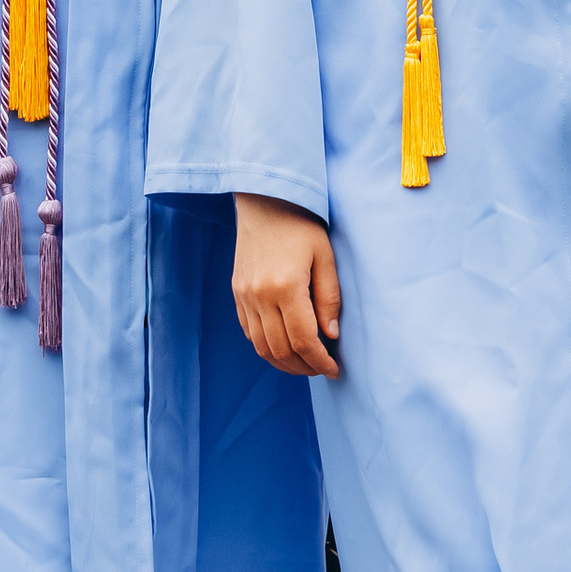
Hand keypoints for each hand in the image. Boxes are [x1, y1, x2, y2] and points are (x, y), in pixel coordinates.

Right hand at [234, 192, 340, 378]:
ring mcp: (244, 295)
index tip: (333, 369)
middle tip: (321, 369)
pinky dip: (266, 347)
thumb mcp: (325, 256)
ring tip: (304, 364)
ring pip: (261, 346)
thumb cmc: (300, 224)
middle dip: (303, 367)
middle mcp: (260, 295)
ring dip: (284, 363)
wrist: (264, 201)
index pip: (303, 340)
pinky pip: (249, 332)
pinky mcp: (237, 293)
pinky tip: (283, 347)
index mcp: (286, 286)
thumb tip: (331, 335)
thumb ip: (329, 298)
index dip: (319, 361)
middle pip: (281, 349)